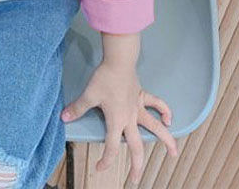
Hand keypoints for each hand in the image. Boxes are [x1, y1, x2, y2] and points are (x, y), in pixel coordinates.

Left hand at [60, 61, 177, 183]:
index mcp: (117, 121)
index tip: (100, 168)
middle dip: (137, 166)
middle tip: (135, 179)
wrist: (119, 61)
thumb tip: (64, 118)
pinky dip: (165, 111)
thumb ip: (78, 108)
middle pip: (136, 147)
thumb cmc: (104, 78)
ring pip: (156, 128)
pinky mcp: (142, 96)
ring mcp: (139, 108)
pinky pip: (157, 104)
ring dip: (166, 141)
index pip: (112, 147)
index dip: (107, 161)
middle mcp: (130, 119)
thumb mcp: (89, 95)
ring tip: (174, 153)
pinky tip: (169, 119)